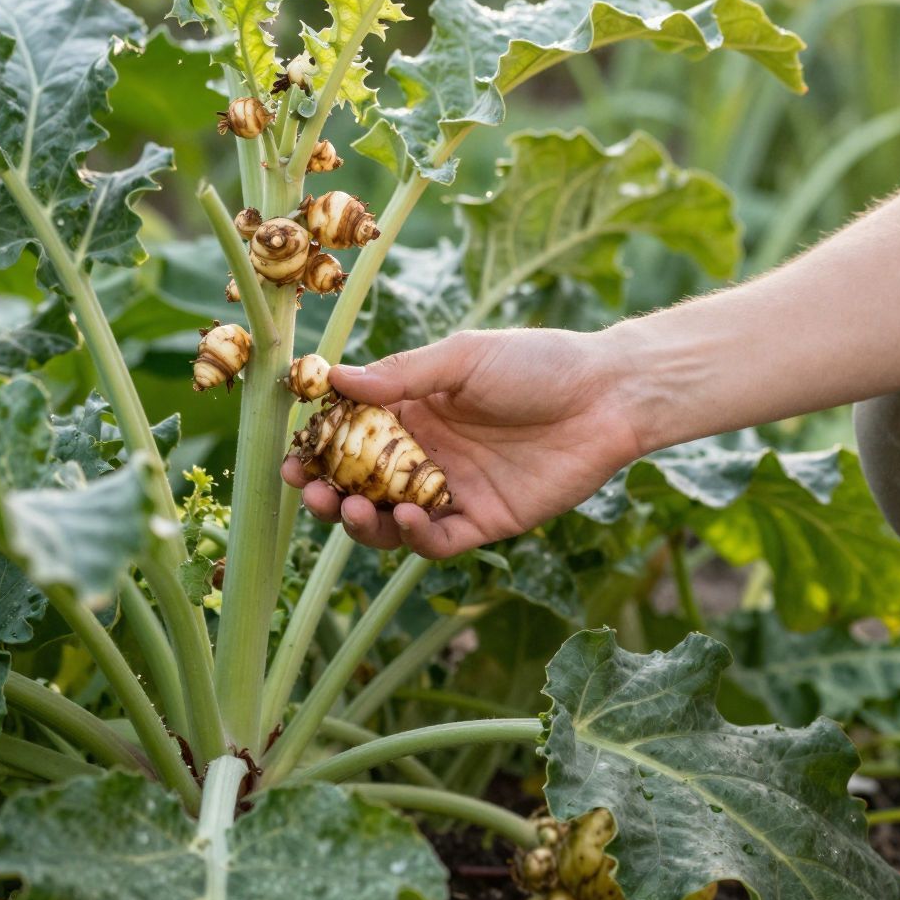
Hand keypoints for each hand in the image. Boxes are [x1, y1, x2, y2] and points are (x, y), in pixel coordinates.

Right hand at [280, 327, 645, 557]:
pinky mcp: (486, 520)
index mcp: (414, 409)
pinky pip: (439, 540)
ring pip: (392, 521)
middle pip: (361, 485)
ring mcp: (454, 490)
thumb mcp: (463, 359)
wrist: (607, 395)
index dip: (317, 449)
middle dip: (328, 492)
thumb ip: (403, 375)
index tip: (292, 456)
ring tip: (348, 507)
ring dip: (363, 521)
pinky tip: (408, 517)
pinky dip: (416, 537)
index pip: (350, 435)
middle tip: (309, 490)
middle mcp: (427, 453)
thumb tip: (334, 377)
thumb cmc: (537, 363)